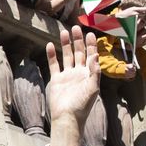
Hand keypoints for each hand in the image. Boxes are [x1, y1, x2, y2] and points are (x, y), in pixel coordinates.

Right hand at [44, 26, 100, 145]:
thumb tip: (95, 55)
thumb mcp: (93, 88)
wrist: (67, 118)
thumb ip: (95, 71)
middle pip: (79, 53)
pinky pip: (54, 64)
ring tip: (64, 32)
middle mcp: (79, 73)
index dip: (91, 44)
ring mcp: (67, 76)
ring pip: (67, 56)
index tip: (90, 33)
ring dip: (66, 44)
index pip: (91, 55)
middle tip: (76, 27)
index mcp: (89, 74)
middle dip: (78, 40)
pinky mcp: (57, 80)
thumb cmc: (82, 105)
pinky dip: (52, 55)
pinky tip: (50, 45)